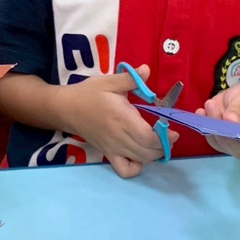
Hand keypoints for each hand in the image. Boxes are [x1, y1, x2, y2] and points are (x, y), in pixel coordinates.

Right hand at [63, 65, 178, 178]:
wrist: (66, 108)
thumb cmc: (89, 93)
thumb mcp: (109, 81)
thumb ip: (130, 78)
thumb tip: (147, 69)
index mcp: (121, 118)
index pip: (148, 137)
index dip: (165, 138)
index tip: (173, 131)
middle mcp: (118, 137)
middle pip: (148, 152)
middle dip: (164, 146)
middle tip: (169, 135)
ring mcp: (113, 148)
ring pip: (140, 160)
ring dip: (154, 155)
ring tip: (158, 142)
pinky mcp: (107, 154)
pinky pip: (124, 169)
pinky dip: (136, 167)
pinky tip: (140, 156)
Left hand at [196, 84, 239, 160]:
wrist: (237, 98)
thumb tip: (230, 121)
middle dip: (226, 133)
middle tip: (216, 109)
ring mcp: (235, 148)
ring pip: (222, 144)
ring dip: (213, 126)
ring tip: (210, 105)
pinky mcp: (219, 143)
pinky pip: (210, 139)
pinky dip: (204, 125)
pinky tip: (202, 112)